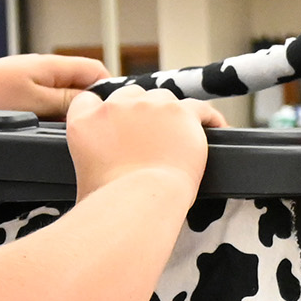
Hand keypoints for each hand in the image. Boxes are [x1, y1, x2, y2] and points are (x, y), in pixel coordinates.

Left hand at [0, 53, 112, 118]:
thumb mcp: (36, 104)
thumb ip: (69, 102)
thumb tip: (96, 103)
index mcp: (52, 65)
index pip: (96, 70)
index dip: (109, 90)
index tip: (111, 113)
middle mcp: (44, 68)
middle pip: (82, 82)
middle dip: (90, 103)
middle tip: (93, 126)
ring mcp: (32, 79)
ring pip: (65, 94)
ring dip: (70, 110)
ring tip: (70, 130)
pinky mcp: (20, 90)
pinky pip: (48, 100)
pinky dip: (53, 113)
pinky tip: (48, 128)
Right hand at [65, 87, 213, 198]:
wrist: (140, 204)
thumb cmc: (110, 204)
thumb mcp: (84, 180)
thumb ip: (89, 165)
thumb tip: (95, 180)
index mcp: (85, 122)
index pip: (90, 100)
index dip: (105, 111)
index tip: (115, 123)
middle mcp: (116, 107)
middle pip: (130, 96)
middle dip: (140, 112)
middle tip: (152, 136)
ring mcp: (149, 106)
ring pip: (163, 98)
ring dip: (171, 113)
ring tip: (181, 135)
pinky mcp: (181, 114)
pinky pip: (200, 108)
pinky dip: (209, 118)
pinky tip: (216, 128)